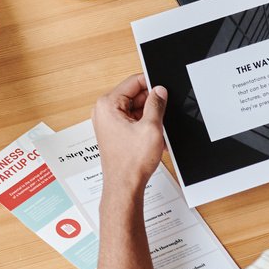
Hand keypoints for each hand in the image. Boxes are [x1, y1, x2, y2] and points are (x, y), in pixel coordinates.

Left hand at [92, 75, 167, 193]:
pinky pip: (132, 121)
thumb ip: (156, 104)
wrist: (125, 186)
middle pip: (134, 96)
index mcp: (108, 104)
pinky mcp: (114, 132)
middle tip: (163, 115)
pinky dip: (145, 127)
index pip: (133, 82)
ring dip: (149, 118)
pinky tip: (154, 138)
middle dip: (151, 105)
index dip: (151, 83)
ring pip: (135, 109)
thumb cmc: (131, 163)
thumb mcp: (151, 128)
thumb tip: (159, 90)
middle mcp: (104, 111)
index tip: (164, 87)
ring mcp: (108, 122)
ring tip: (157, 131)